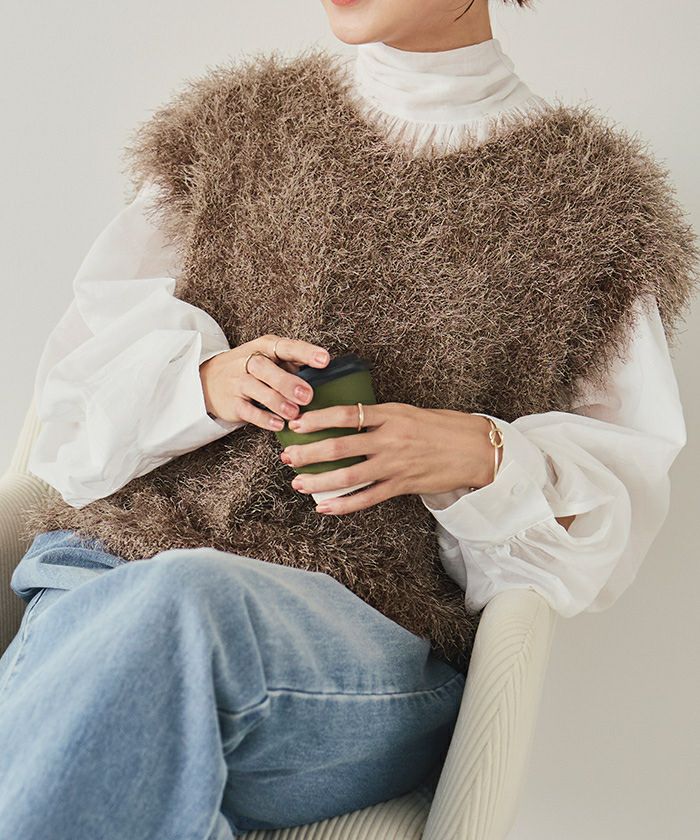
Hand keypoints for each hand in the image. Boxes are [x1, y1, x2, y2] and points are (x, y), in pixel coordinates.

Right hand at [199, 334, 329, 429]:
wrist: (208, 380)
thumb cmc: (250, 370)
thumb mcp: (269, 359)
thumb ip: (293, 365)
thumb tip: (324, 376)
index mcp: (264, 347)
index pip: (286, 346)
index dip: (305, 352)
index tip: (324, 360)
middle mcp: (248, 361)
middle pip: (265, 367)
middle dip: (287, 381)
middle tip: (307, 395)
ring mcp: (237, 382)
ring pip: (256, 389)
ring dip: (277, 401)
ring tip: (295, 413)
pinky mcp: (231, 403)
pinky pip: (247, 410)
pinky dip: (263, 418)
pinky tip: (278, 424)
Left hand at [279, 403, 494, 513]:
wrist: (474, 448)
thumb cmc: (441, 427)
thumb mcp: (407, 412)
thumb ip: (378, 417)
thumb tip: (346, 420)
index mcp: (389, 414)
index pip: (344, 414)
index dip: (316, 419)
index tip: (296, 423)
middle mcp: (389, 439)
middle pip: (339, 447)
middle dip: (308, 453)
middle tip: (287, 456)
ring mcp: (395, 464)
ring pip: (348, 476)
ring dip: (319, 481)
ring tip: (298, 483)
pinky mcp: (402, 485)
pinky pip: (367, 498)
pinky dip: (343, 505)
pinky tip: (324, 508)